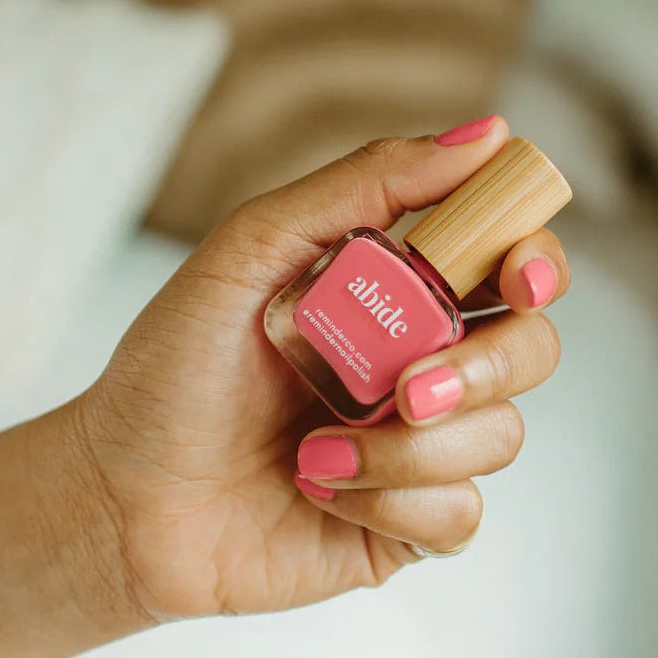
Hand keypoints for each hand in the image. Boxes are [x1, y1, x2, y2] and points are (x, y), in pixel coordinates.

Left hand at [75, 117, 568, 621]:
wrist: (122, 497)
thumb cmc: (176, 365)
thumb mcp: (253, 249)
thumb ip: (365, 186)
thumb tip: (485, 134)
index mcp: (396, 293)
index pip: (509, 263)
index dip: (535, 260)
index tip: (517, 274)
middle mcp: (423, 364)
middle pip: (532, 349)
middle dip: (487, 367)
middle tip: (408, 389)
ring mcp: (421, 447)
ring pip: (500, 437)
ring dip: (409, 450)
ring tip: (315, 454)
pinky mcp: (408, 524)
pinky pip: (460, 514)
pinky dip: (393, 503)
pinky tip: (321, 492)